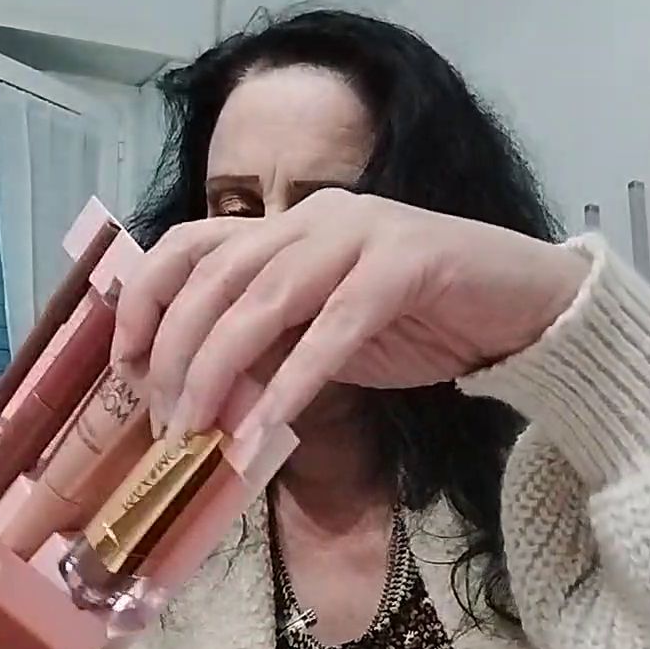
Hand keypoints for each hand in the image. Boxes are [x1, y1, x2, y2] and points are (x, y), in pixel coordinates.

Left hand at [114, 190, 587, 442]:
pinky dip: (294, 381)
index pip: (190, 244)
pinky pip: (335, 326)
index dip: (146, 300)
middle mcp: (314, 217)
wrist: (523, 306)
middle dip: (176, 352)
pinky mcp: (408, 264)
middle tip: (166, 422)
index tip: (126, 367)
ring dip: (220, 370)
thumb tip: (202, 395)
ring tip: (199, 431)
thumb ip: (270, 347)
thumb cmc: (422, 320)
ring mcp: (361, 233)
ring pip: (264, 297)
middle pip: (215, 275)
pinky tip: (267, 427)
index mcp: (287, 225)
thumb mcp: (325, 336)